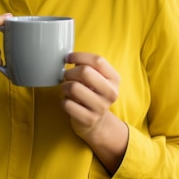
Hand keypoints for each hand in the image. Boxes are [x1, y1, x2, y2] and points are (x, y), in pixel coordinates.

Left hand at [61, 52, 127, 171]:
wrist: (97, 122)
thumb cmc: (92, 93)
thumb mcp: (96, 78)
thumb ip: (87, 65)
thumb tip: (70, 57)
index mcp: (114, 79)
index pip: (97, 60)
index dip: (79, 56)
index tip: (68, 58)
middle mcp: (111, 93)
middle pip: (85, 71)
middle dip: (70, 72)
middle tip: (66, 77)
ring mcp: (101, 107)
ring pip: (74, 87)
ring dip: (64, 87)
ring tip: (67, 90)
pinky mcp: (89, 119)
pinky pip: (67, 104)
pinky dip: (64, 101)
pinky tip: (69, 102)